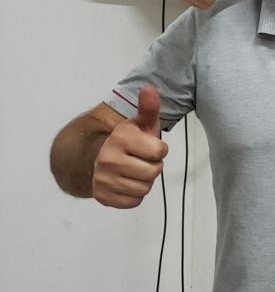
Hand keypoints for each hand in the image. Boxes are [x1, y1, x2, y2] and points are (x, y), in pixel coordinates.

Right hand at [92, 86, 168, 207]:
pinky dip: (134, 195)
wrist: (96, 158)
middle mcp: (107, 159)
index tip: (148, 147)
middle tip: (142, 160)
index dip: (159, 150)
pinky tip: (126, 182)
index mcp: (120, 139)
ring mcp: (103, 179)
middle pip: (153, 173)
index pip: (160, 152)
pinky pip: (134, 202)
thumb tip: (150, 88)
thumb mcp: (140, 123)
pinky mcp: (102, 196)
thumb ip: (148, 108)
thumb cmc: (129, 141)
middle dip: (153, 167)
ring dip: (144, 181)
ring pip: (144, 189)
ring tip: (134, 171)